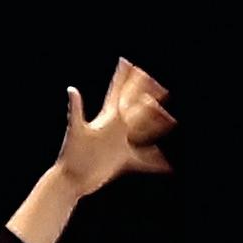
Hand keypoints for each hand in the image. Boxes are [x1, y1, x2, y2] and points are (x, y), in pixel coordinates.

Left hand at [56, 59, 174, 196]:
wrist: (70, 180)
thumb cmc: (71, 156)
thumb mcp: (76, 131)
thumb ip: (76, 109)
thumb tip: (71, 89)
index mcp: (107, 119)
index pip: (120, 93)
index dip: (127, 78)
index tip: (131, 62)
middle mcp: (115, 128)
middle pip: (137, 108)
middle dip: (149, 96)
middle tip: (162, 86)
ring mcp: (120, 144)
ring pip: (144, 130)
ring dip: (157, 124)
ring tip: (172, 120)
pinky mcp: (122, 160)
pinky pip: (143, 160)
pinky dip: (155, 162)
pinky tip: (167, 165)